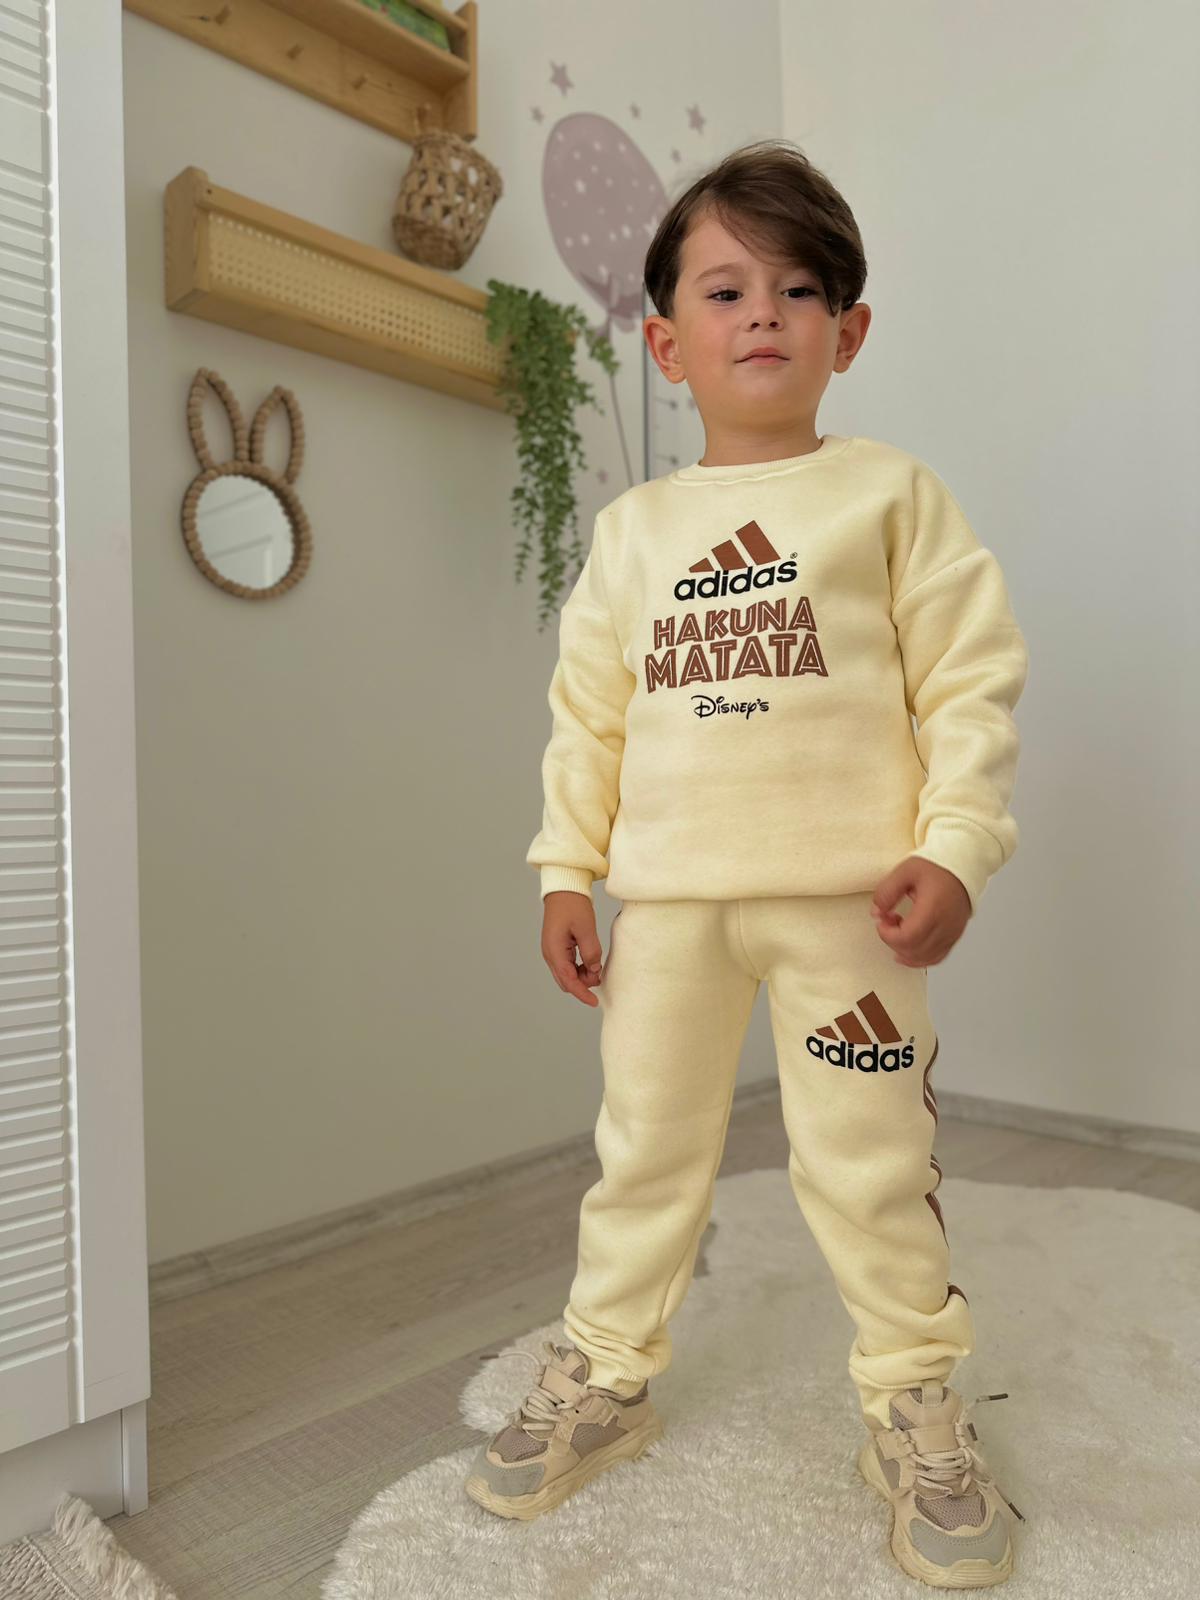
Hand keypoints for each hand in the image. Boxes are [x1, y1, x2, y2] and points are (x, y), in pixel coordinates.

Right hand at [542, 891, 604, 1005]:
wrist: (564, 889)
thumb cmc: (573, 905)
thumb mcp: (586, 928)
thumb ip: (591, 951)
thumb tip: (594, 969)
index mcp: (555, 951)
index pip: (568, 980)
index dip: (582, 993)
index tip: (594, 1002)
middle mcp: (550, 954)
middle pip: (566, 981)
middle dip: (583, 985)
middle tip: (600, 977)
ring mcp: (552, 951)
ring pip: (566, 974)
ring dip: (581, 976)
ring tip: (596, 968)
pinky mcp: (557, 947)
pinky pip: (567, 965)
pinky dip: (579, 969)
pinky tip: (590, 963)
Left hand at [870, 857, 970, 967]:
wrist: (963, 864)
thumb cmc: (938, 866)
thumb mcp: (906, 871)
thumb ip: (887, 892)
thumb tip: (876, 912)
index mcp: (933, 909)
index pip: (907, 938)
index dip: (887, 935)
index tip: (881, 921)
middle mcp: (946, 925)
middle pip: (914, 951)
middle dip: (893, 941)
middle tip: (888, 922)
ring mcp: (952, 933)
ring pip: (925, 958)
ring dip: (905, 951)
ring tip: (897, 932)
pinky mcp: (955, 935)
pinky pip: (937, 957)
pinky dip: (920, 958)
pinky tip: (909, 951)